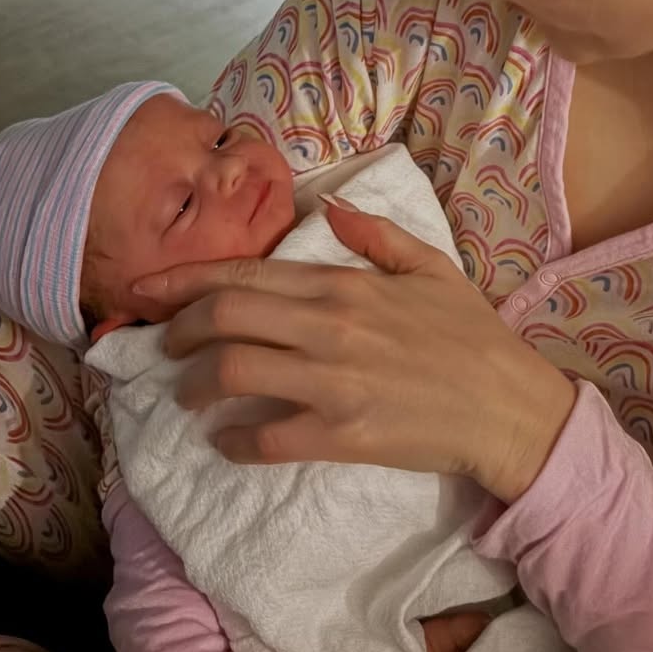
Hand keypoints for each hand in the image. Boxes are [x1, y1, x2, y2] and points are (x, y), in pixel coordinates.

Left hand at [131, 201, 575, 501]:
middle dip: (176, 330)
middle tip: (163, 345)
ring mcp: (332, 383)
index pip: (246, 273)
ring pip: (232, 374)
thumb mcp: (431, 266)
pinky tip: (226, 442)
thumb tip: (329, 210)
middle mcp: (329, 327)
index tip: (146, 289)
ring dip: (195, 385)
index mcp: (345, 283)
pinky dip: (233, 442)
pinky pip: (264, 439)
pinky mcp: (341, 435)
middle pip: (224, 318)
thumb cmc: (471, 334)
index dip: (184, 280)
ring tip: (188, 394)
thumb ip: (376, 234)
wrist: (507, 406)